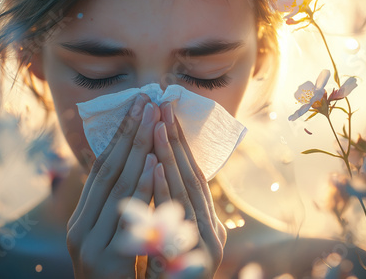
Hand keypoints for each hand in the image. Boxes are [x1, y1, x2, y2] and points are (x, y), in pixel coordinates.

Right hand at [67, 93, 160, 278]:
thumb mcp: (112, 242)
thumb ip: (115, 212)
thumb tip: (132, 172)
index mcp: (80, 222)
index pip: (100, 171)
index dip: (118, 138)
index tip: (134, 108)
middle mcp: (79, 230)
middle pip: (108, 171)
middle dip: (129, 133)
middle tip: (145, 99)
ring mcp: (90, 244)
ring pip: (117, 186)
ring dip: (137, 149)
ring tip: (152, 116)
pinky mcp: (107, 259)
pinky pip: (129, 215)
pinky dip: (143, 185)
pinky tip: (154, 160)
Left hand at [146, 101, 226, 278]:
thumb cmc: (169, 276)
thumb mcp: (172, 238)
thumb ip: (169, 208)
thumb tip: (156, 171)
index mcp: (206, 221)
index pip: (192, 174)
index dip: (179, 143)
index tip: (165, 113)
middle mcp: (211, 228)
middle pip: (191, 174)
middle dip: (175, 139)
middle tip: (163, 104)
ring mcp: (207, 242)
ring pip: (185, 189)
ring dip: (170, 155)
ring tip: (157, 123)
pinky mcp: (197, 256)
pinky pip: (175, 217)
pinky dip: (164, 188)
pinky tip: (154, 165)